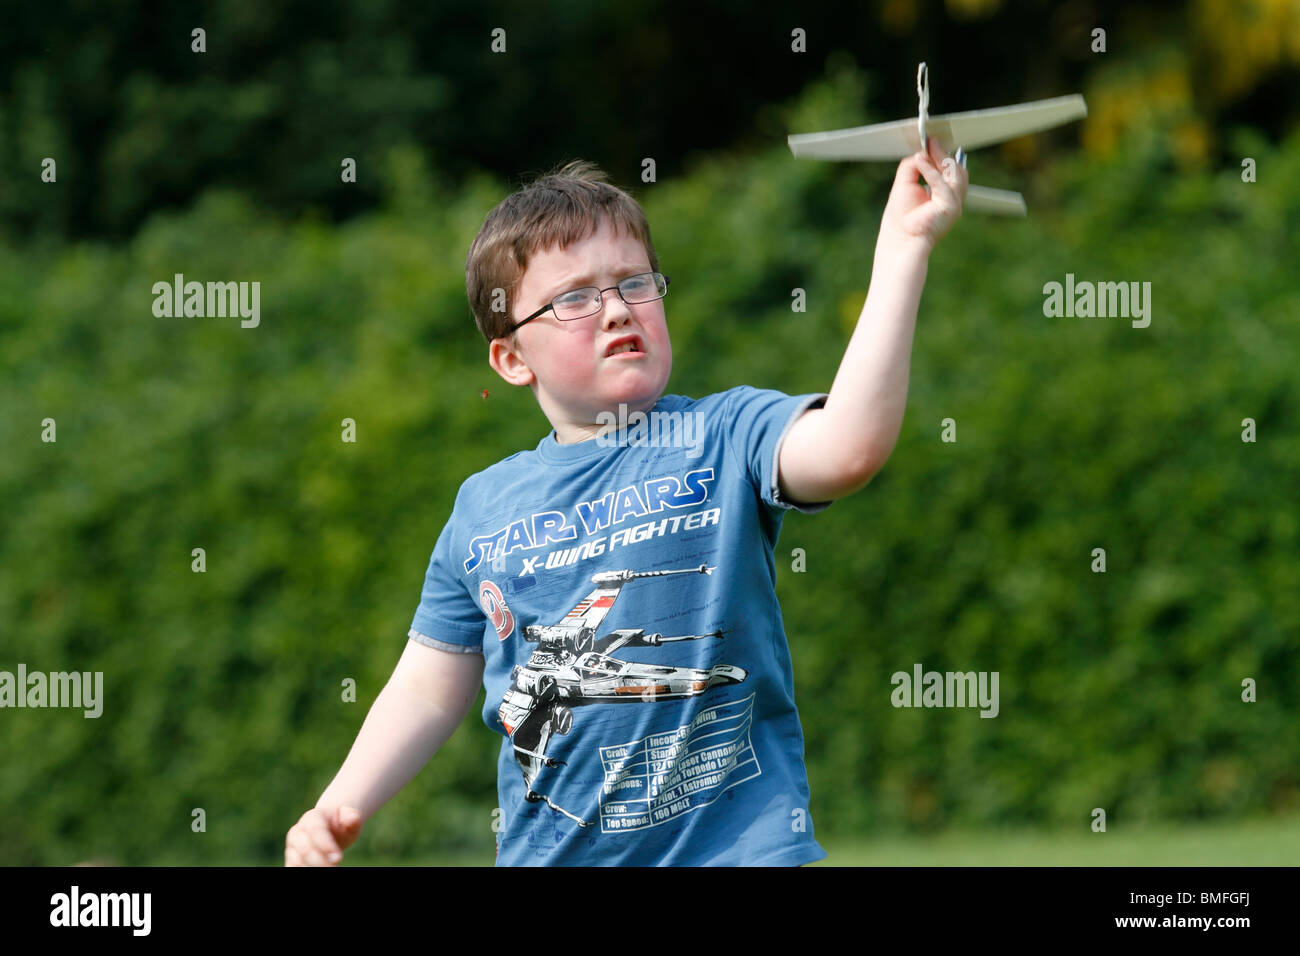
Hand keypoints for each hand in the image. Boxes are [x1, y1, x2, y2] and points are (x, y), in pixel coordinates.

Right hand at [285, 806, 362, 865]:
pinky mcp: (291, 859)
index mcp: (312, 818)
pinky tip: (318, 872)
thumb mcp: (349, 818)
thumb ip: (352, 817)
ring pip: (297, 861)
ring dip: (312, 869)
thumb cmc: (341, 824)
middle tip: (336, 867)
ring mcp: (292, 846)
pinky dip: (305, 870)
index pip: (316, 830)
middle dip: (321, 861)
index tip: (339, 858)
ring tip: (331, 869)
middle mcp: (297, 831)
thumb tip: (353, 818)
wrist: (329, 829)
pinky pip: (293, 867)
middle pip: (305, 849)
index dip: (326, 845)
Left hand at [879, 135, 967, 251]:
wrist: (900, 240)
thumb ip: (913, 166)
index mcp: (945, 194)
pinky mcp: (950, 207)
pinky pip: (943, 184)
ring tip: (926, 149)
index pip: (950, 169)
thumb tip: (920, 153)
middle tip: (930, 141)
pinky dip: (930, 170)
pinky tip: (920, 160)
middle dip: (942, 153)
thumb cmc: (901, 218)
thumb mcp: (905, 184)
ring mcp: (955, 203)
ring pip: (954, 173)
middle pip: (955, 169)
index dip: (942, 154)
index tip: (931, 140)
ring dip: (938, 158)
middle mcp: (953, 198)